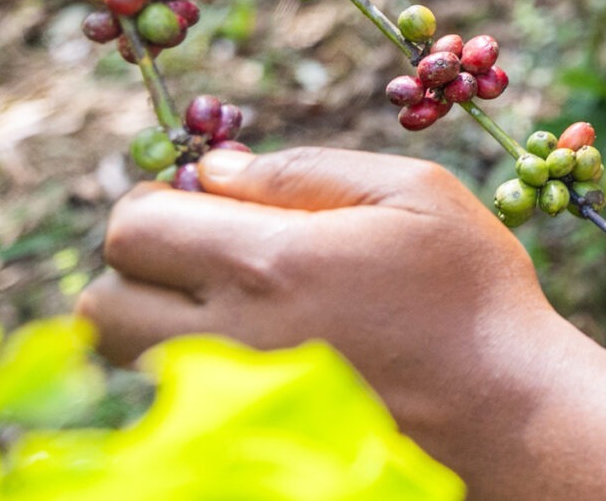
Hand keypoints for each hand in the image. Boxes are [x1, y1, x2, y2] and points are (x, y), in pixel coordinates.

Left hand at [78, 147, 561, 460]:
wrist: (504, 405)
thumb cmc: (471, 287)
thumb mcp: (415, 193)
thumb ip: (306, 171)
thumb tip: (215, 169)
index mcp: (269, 264)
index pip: (134, 228)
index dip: (158, 199)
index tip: (205, 198)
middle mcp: (229, 337)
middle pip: (101, 303)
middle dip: (142, 262)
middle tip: (207, 245)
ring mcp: (231, 397)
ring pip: (125, 356)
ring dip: (154, 315)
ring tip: (231, 295)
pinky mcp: (243, 435)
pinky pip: (168, 395)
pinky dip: (188, 360)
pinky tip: (261, 341)